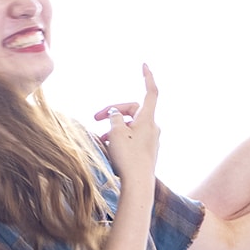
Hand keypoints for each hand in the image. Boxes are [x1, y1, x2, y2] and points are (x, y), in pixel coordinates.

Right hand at [94, 65, 159, 185]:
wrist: (138, 185)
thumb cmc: (128, 158)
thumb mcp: (116, 132)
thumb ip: (114, 117)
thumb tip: (116, 115)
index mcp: (148, 119)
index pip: (150, 91)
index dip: (147, 77)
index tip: (144, 64)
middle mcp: (153, 127)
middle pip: (132, 110)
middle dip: (113, 112)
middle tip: (96, 119)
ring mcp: (151, 140)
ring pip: (130, 126)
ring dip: (114, 128)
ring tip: (102, 139)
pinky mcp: (147, 151)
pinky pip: (132, 138)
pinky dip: (120, 138)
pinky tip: (109, 148)